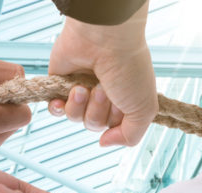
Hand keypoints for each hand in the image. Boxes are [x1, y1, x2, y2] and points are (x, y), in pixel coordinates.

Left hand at [48, 0, 156, 146]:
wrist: (104, 40)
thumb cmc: (129, 70)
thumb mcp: (144, 110)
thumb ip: (130, 136)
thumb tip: (104, 143)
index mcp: (125, 102)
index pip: (116, 129)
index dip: (116, 122)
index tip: (121, 102)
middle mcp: (104, 97)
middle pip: (95, 125)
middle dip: (98, 110)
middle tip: (104, 89)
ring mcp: (83, 90)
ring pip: (76, 119)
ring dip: (81, 105)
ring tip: (85, 86)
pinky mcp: (62, 83)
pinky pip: (57, 109)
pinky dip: (60, 107)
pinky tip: (67, 96)